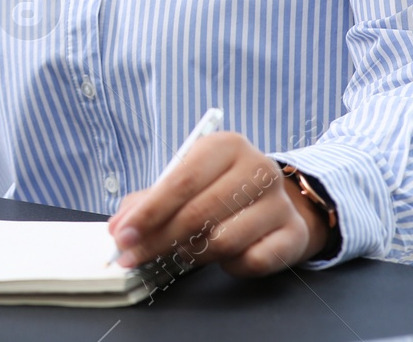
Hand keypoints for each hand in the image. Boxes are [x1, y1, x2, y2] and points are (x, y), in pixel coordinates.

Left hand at [104, 131, 331, 276]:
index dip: (148, 212)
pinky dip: (230, 266)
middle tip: (132, 256)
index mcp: (226, 146)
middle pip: (199, 213)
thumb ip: (147, 202)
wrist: (277, 200)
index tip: (122, 236)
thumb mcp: (184, 183)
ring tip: (183, 250)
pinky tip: (223, 256)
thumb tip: (119, 229)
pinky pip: (252, 261)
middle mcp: (258, 169)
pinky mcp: (293, 234)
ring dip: (194, 253)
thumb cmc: (219, 189)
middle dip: (158, 240)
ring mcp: (280, 202)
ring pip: (223, 241)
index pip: (182, 181)